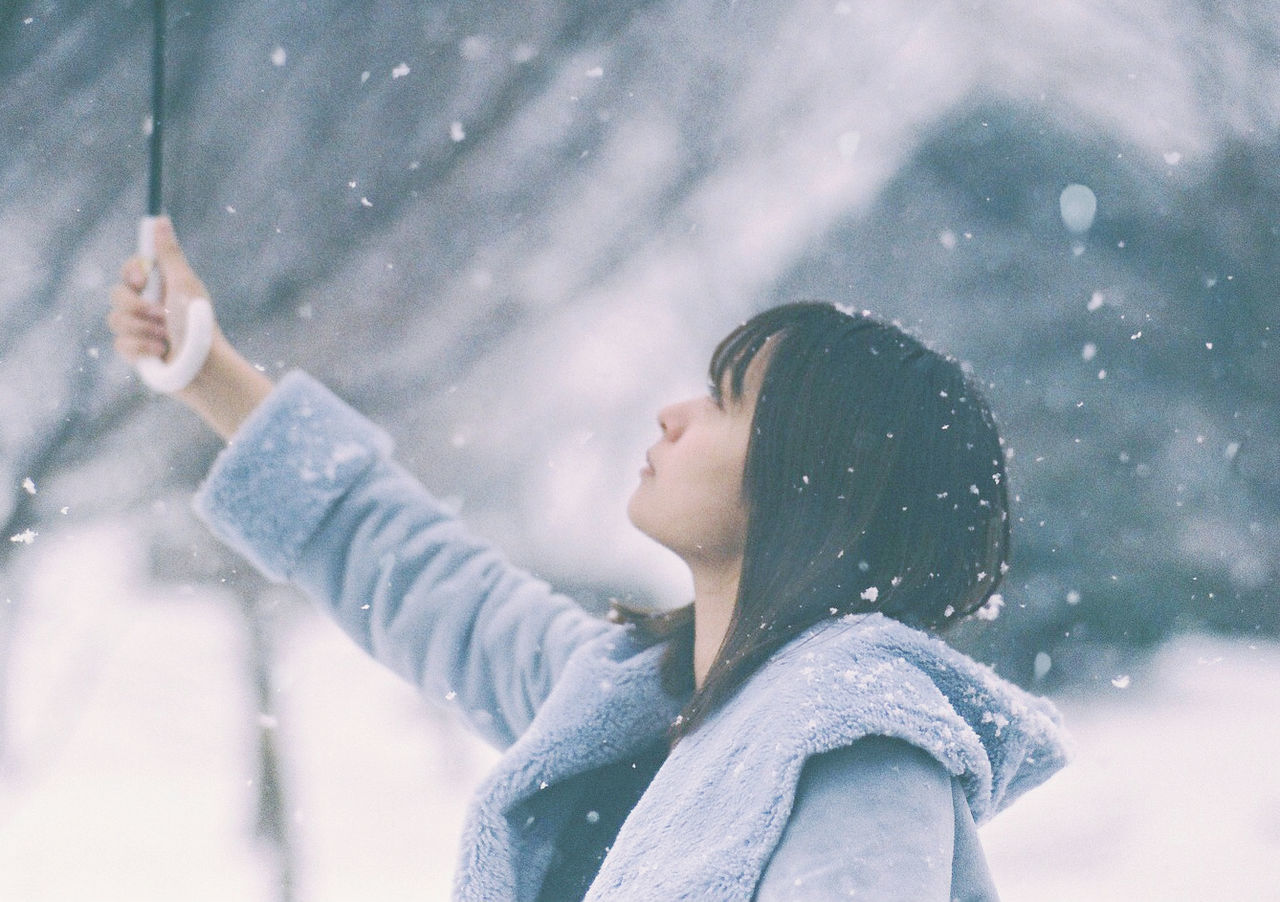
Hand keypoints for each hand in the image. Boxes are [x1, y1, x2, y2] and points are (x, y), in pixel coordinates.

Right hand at [107, 216, 272, 438]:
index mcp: (161, 287)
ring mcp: (139, 329)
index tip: (142, 279)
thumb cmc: (199, 324)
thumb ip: (169, 255)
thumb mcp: (184, 285)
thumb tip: (161, 219)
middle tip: (162, 316)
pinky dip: (141, 348)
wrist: (205, 368)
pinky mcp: (135, 352)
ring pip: (115, 320)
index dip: (131, 273)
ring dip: (144, 330)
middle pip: (116, 295)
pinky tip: (161, 353)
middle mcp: (148, 305)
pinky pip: (120, 343)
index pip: (130, 270)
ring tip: (166, 338)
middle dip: (138, 307)